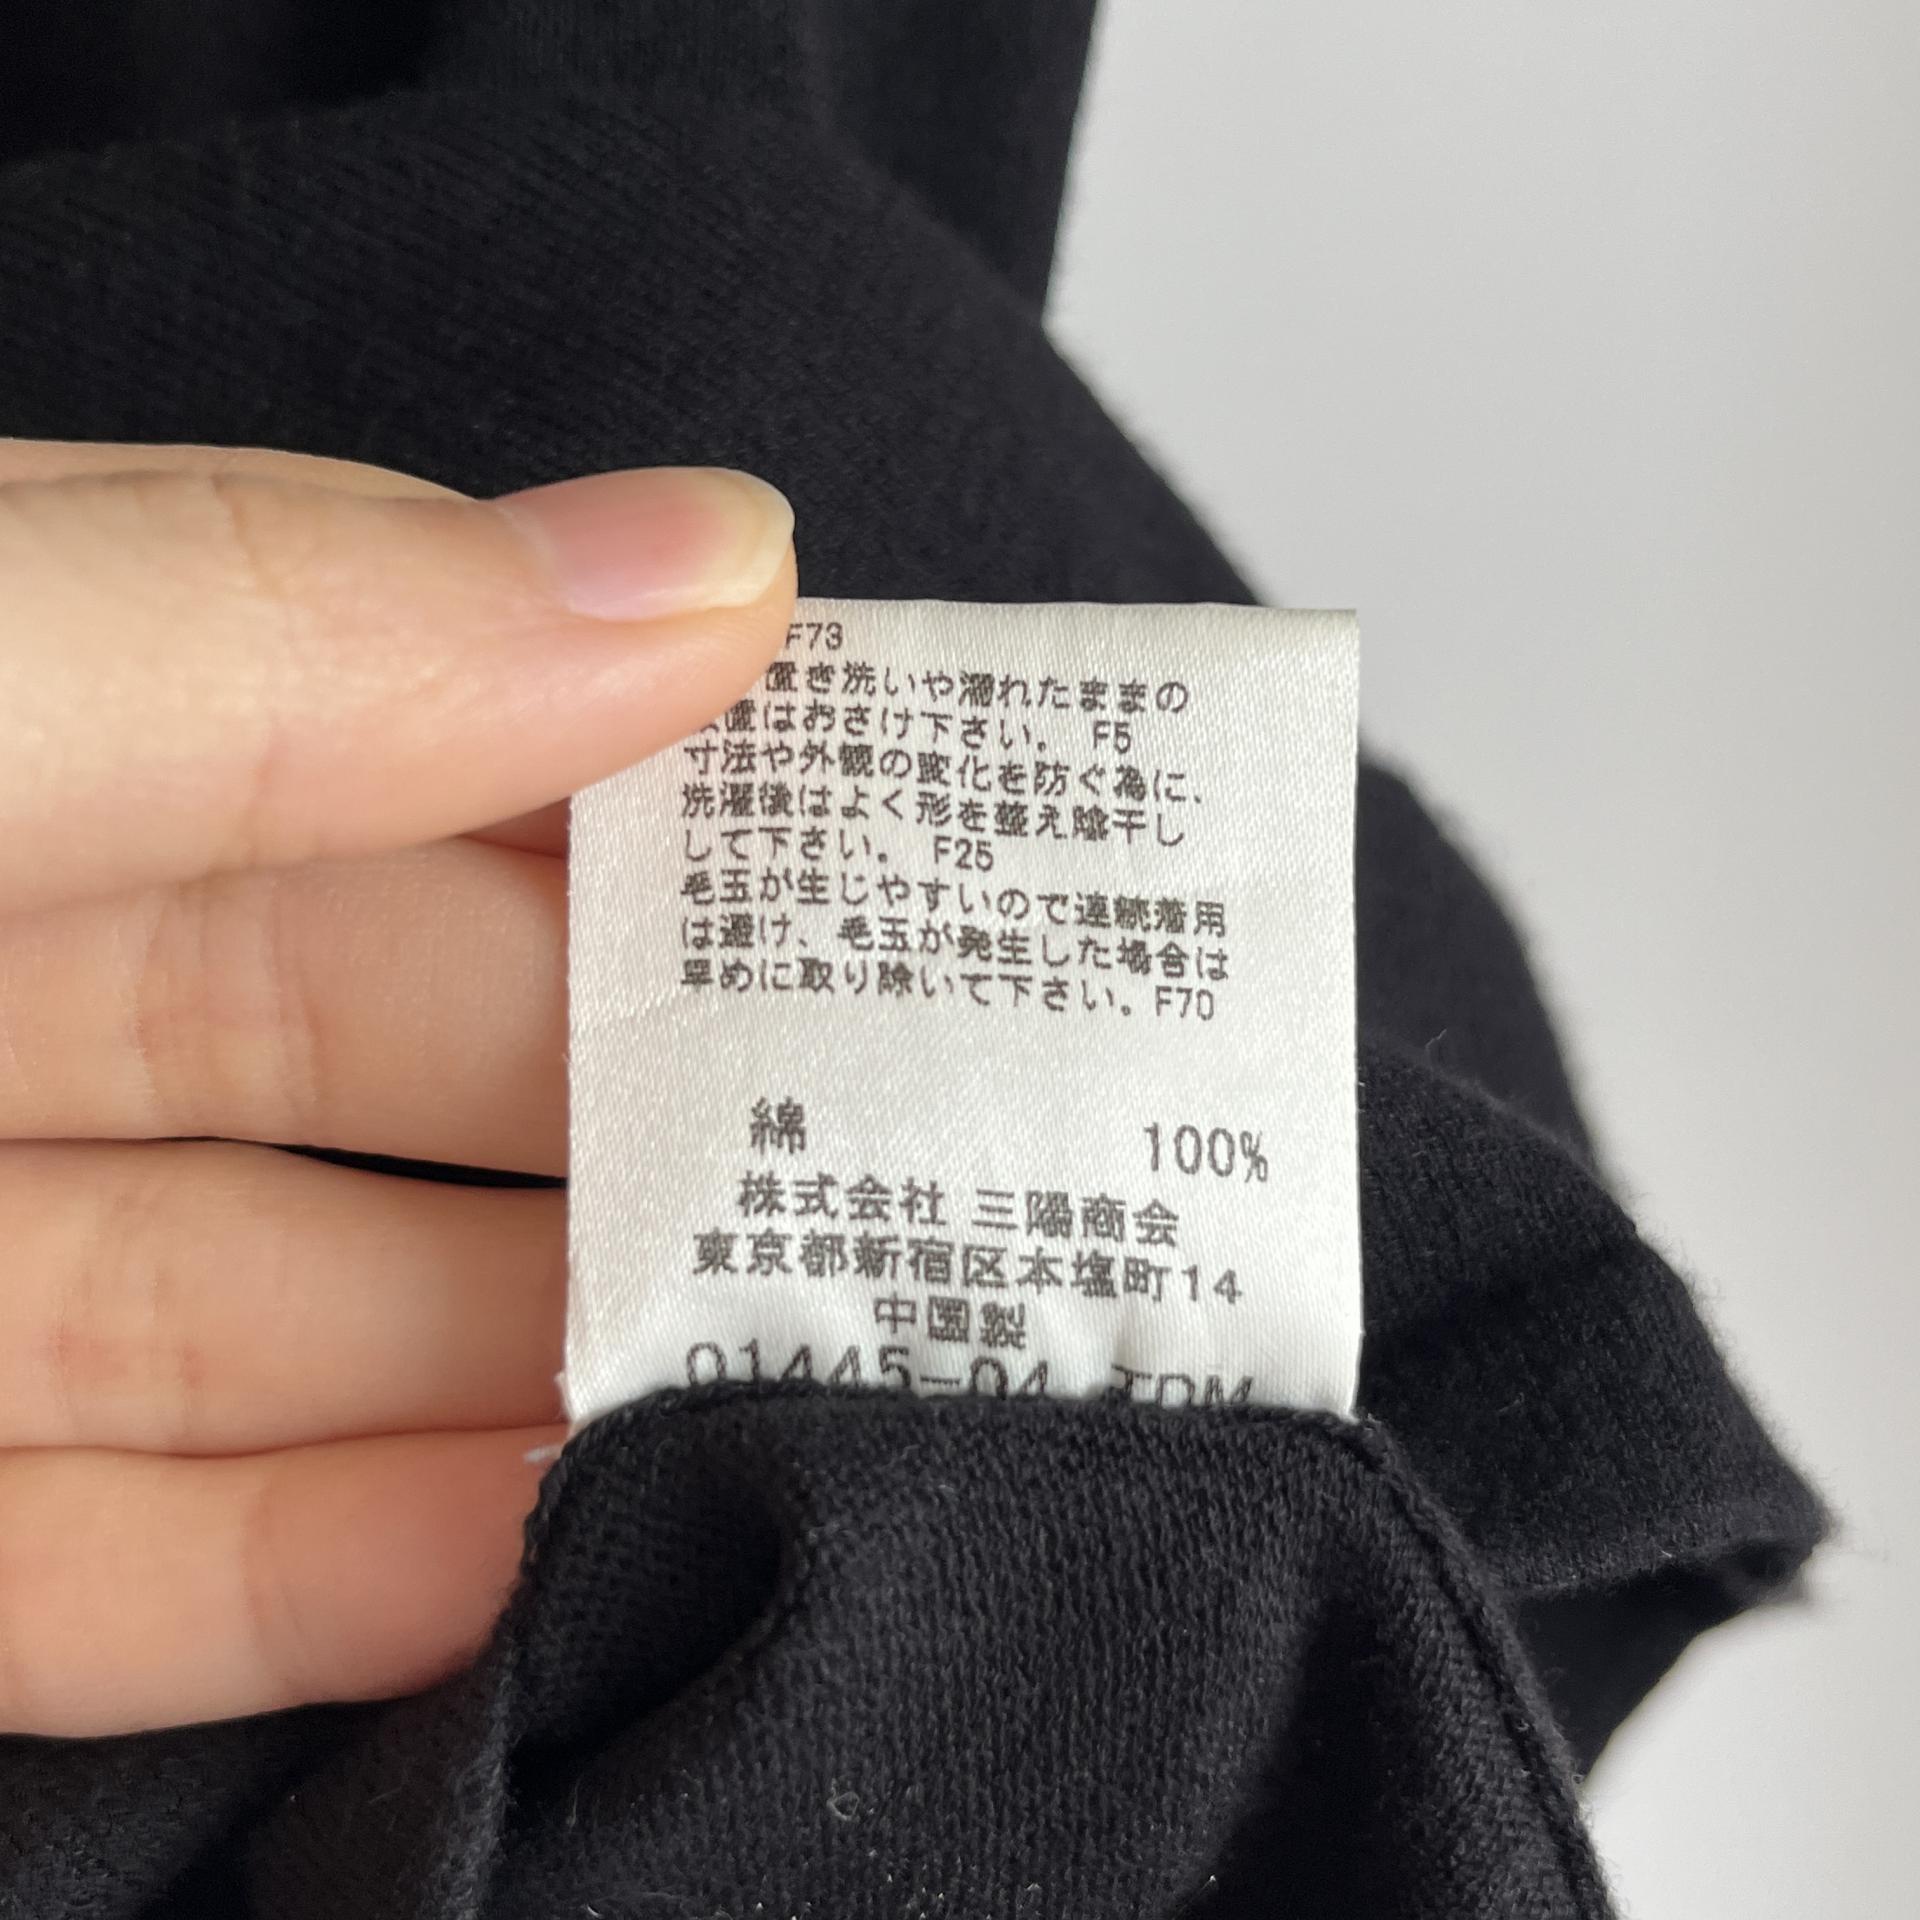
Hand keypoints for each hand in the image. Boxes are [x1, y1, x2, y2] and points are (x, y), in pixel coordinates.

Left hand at [0, 439, 794, 1736]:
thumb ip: (254, 631)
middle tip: (905, 1147)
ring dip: (529, 1364)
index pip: (380, 697)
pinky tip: (529, 1549)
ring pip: (284, 1308)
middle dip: (641, 1091)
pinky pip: (122, 1561)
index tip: (899, 836)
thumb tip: (708, 563)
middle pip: (374, 1028)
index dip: (642, 757)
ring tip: (783, 1369)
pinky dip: (335, 1574)